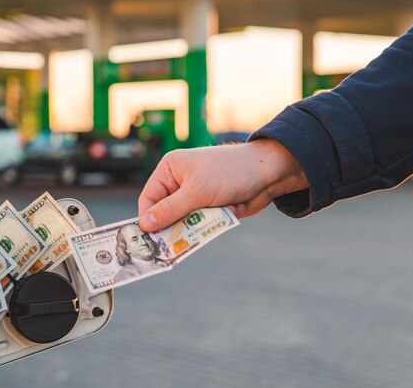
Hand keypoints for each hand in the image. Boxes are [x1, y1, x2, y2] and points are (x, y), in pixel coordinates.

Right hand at [138, 138, 307, 231]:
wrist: (268, 173)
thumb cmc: (229, 172)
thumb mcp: (196, 191)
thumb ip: (169, 210)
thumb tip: (144, 225)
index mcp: (170, 170)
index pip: (149, 199)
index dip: (149, 219)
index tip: (150, 241)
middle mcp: (179, 182)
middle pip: (166, 214)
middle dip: (178, 225)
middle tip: (181, 239)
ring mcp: (196, 195)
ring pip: (186, 222)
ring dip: (202, 222)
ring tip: (219, 211)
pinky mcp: (210, 207)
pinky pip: (203, 224)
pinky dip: (216, 221)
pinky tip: (232, 207)